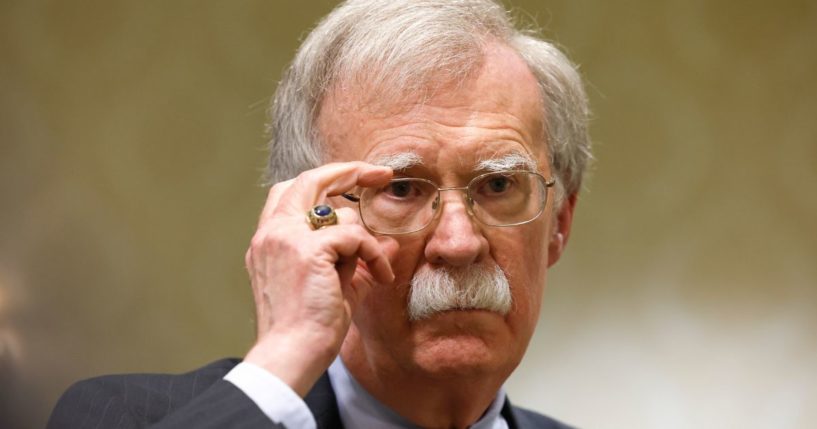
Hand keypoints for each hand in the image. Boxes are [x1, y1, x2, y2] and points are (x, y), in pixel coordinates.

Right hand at [243, 162, 394, 395]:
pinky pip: (355, 236)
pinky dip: (373, 254)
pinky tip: (380, 278)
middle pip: (309, 179)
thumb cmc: (309, 329)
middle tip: (381, 174)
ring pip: (340, 212)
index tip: (356, 183)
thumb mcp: (335, 287)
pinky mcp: (307, 250)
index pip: (292, 191)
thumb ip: (356, 261)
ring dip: (366, 241)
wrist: (291, 354)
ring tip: (375, 271)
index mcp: (269, 240)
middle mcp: (272, 233)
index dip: (325, 180)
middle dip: (349, 170)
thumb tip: (388, 244)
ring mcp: (285, 238)